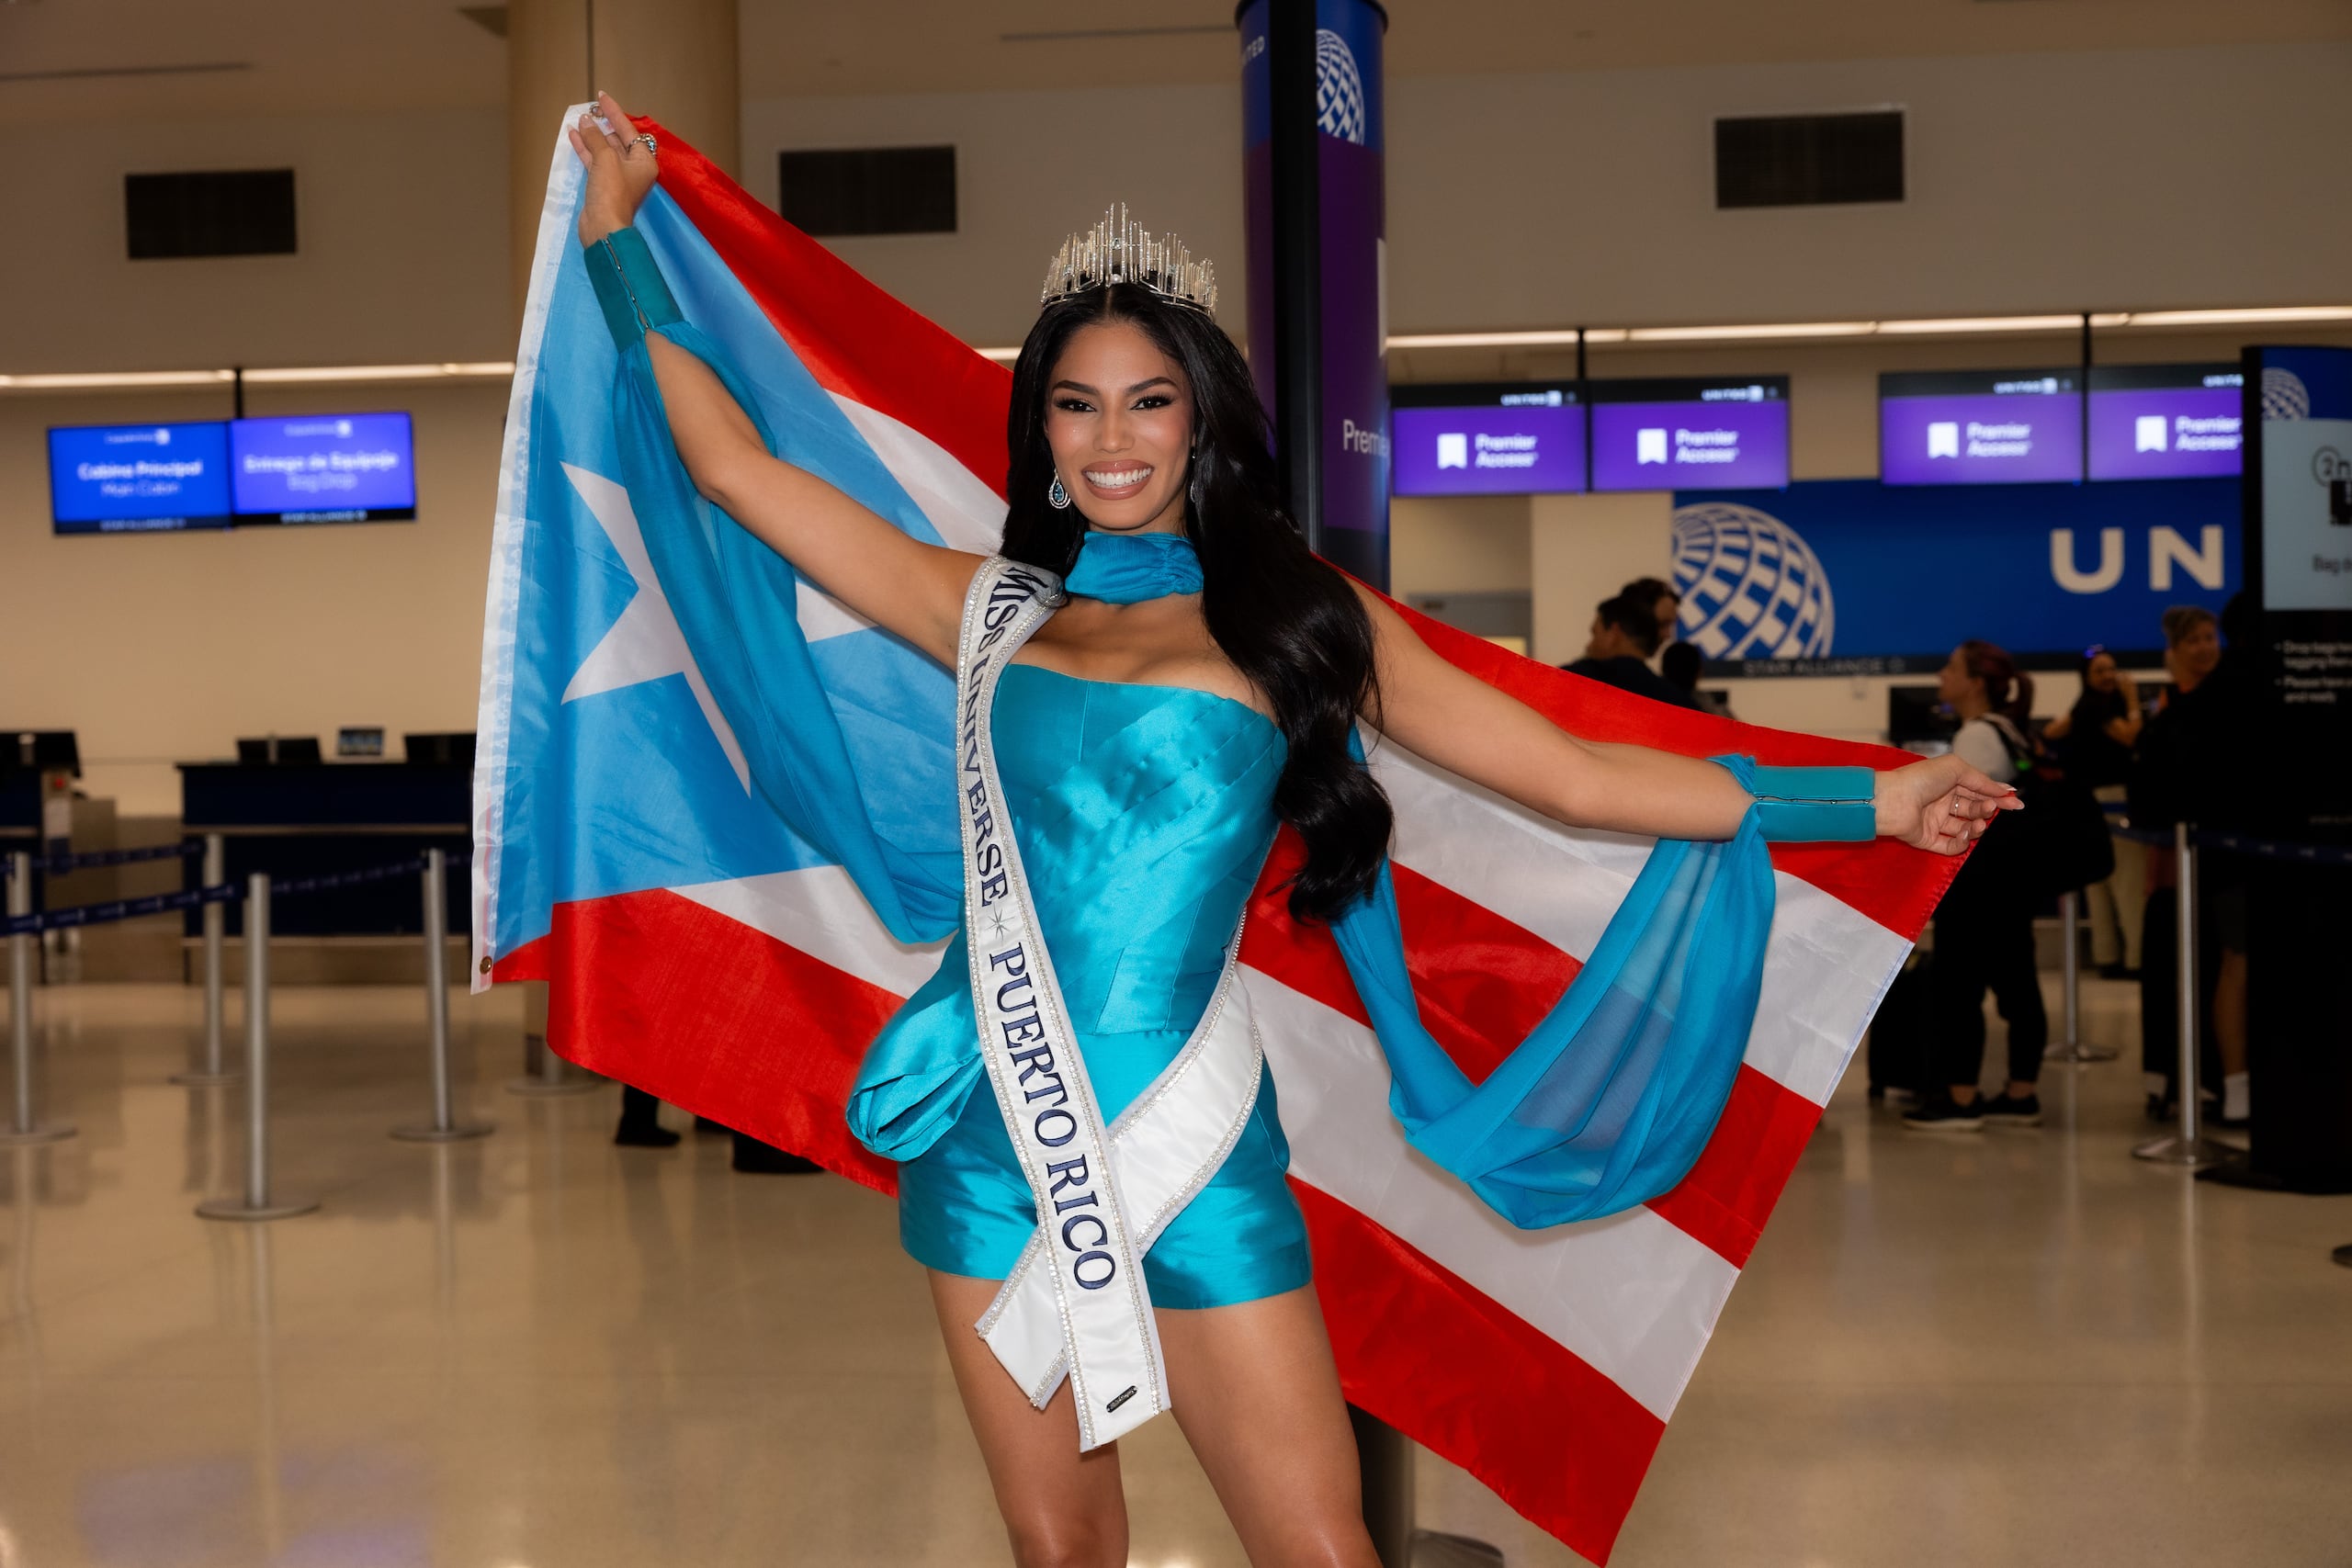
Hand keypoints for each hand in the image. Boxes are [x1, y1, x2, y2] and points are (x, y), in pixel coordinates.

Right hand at [567, 90, 660, 246]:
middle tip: (589, 108)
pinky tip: (573, 135)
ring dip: (591, 135)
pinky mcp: (603, 185)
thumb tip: (586, 121)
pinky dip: (585, 149)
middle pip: (618, 140)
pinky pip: (594, 161)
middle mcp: (634, 169)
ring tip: (578, 119)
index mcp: (644, 162)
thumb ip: (596, 138)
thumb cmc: (611, 192)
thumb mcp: (605, 159)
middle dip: (603, 124)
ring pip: (604, 150)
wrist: (603, 226)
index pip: (630, 131)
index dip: (615, 112)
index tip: (602, 96)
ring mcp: (618, 178)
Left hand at [1874, 754, 2018, 855]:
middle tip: (1992, 808)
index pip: (1978, 791)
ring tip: (1978, 824)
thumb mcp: (1956, 768)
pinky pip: (1950, 846)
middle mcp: (1941, 802)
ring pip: (1964, 829)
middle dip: (1987, 810)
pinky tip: (1965, 836)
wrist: (1891, 800)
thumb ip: (1981, 780)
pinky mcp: (1926, 840)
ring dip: (1977, 827)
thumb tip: (2006, 790)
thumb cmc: (1920, 779)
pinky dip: (1961, 843)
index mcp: (1947, 783)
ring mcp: (1934, 822)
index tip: (2016, 803)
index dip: (1997, 796)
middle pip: (1973, 810)